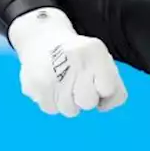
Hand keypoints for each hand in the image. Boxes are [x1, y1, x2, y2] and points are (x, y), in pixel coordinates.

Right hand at [8, 7, 127, 116]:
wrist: (41, 40)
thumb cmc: (81, 58)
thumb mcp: (103, 62)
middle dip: (86, 98)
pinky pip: (51, 109)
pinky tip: (50, 85)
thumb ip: (115, 87)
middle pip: (88, 102)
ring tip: (63, 83)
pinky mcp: (34, 84)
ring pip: (70, 110)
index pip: (108, 89)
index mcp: (94, 51)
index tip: (97, 80)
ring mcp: (52, 72)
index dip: (104, 90)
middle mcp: (73, 59)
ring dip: (69, 102)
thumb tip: (102, 107)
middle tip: (78, 82)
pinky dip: (53, 102)